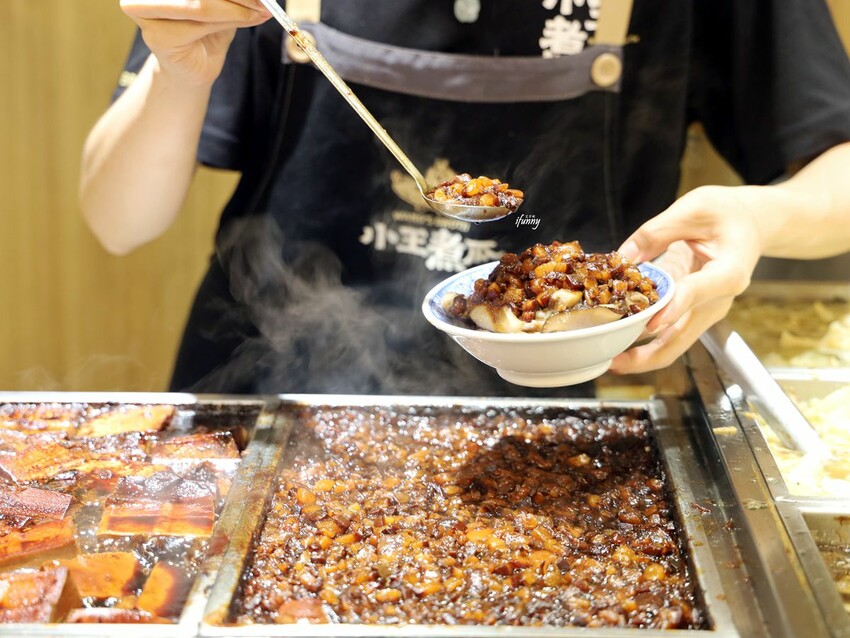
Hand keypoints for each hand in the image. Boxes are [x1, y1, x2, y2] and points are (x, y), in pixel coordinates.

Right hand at [121, 0, 270, 86]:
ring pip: (200, 4)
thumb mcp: (221, 6)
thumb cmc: (205, 33)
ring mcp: (146, 12)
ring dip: (236, 7)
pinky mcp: (158, 35)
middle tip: (263, 0)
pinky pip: (201, 22)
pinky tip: (250, 19)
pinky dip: (230, 19)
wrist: (193, 70)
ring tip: (260, 10)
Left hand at [609, 185, 774, 373]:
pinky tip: (617, 341)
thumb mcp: (693, 208)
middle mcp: (718, 299)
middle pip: (684, 337)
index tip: (651, 323)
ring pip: (674, 344)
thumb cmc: (727, 214)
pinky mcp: (693, 313)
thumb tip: (622, 257)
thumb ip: (656, 232)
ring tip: (609, 360)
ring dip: (642, 355)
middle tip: (614, 362)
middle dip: (648, 354)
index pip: (699, 292)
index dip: (674, 308)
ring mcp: (706, 311)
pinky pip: (668, 334)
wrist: (750, 225)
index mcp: (729, 271)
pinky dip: (643, 340)